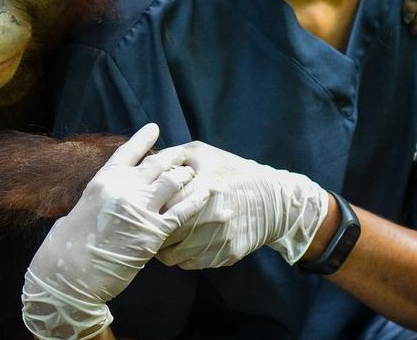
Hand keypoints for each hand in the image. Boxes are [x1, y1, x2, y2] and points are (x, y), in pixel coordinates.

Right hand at [21, 124, 208, 339]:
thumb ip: (101, 196)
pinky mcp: (154, 230)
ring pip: (173, 181)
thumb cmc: (68, 244)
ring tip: (193, 173)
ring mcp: (140, 207)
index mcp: (104, 179)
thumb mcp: (83, 207)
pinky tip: (204, 194)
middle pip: (156, 163)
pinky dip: (195, 200)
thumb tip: (110, 192)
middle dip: (173, 157)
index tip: (154, 128)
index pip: (128, 151)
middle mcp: (124, 187)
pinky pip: (182, 210)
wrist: (70, 272)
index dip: (143, 138)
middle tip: (183, 154)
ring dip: (185, 175)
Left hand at [154, 142, 327, 268]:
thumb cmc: (231, 171)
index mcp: (202, 188)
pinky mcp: (226, 255)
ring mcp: (219, 239)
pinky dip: (181, 256)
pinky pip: (191, 263)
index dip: (149, 208)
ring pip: (174, 255)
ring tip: (163, 237)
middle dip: (152, 231)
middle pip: (165, 233)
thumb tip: (144, 165)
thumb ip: (171, 157)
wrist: (272, 199)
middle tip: (147, 226)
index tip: (144, 207)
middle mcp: (210, 217)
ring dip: (164, 248)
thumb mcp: (202, 153)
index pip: (162, 205)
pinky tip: (182, 243)